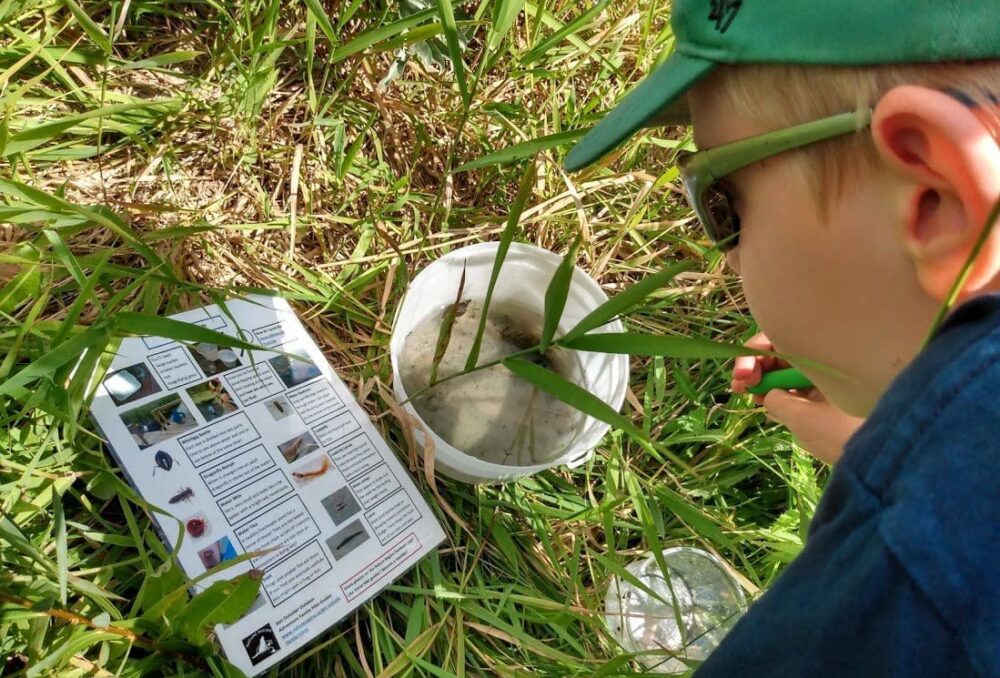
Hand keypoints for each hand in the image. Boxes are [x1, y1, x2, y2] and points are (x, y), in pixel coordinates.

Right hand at [732, 333, 864, 464]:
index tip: (743, 376)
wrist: (887, 462)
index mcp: (824, 357)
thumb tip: (769, 395)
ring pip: (789, 374)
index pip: (781, 341)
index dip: (755, 354)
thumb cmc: (846, 434)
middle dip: (756, 368)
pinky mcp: (831, 402)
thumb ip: (777, 401)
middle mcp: (826, 365)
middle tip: (739, 388)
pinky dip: (782, 396)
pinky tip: (770, 407)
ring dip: (767, 383)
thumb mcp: (803, 418)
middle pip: (783, 355)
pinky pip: (800, 391)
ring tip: (753, 397)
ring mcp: (829, 384)